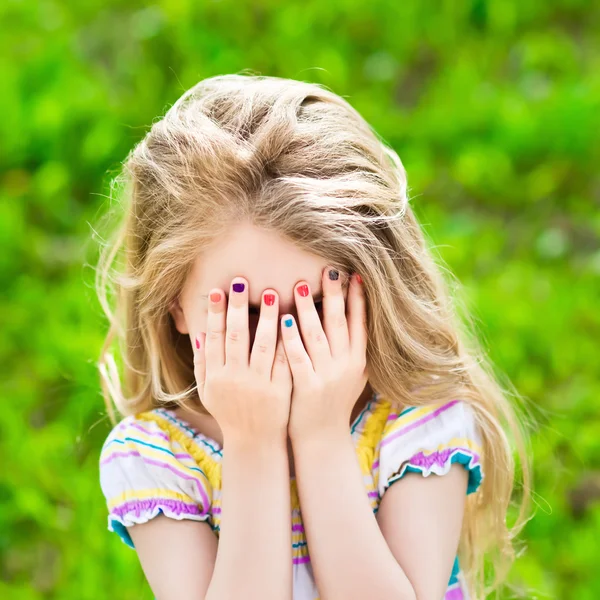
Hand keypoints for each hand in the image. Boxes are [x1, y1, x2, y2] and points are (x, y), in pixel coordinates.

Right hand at [193, 277, 292, 442]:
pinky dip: (288, 340)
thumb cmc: (229, 412)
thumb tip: (198, 332)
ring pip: (264, 345)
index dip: (216, 313)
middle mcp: (236, 378)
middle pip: (237, 336)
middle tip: (243, 282)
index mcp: (216, 376)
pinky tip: (293, 319)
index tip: (219, 290)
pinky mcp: (281, 389)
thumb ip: (202, 363)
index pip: (215, 338)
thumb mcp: (208, 391)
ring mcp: (259, 384)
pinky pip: (285, 360)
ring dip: (268, 318)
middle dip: (239, 308)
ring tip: (272, 293)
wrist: (254, 442)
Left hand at [281, 268, 368, 440]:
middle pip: (340, 323)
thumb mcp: (353, 376)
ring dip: (308, 309)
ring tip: (299, 285)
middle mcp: (346, 365)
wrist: (322, 439)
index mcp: (358, 360)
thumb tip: (357, 317)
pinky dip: (291, 338)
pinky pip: (298, 357)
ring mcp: (327, 376)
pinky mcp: (307, 387)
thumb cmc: (334, 403)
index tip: (353, 275)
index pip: (360, 323)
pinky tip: (283, 320)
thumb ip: (354, 349)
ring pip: (317, 336)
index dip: (357, 299)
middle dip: (334, 295)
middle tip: (328, 270)